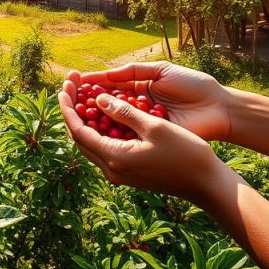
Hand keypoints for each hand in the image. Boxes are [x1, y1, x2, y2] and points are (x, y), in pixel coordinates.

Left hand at [58, 83, 233, 202]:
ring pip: (91, 143)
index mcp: (114, 158)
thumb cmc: (185, 153)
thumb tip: (97, 99)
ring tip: (82, 93)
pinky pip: (104, 147)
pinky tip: (103, 111)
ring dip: (85, 118)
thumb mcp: (154, 126)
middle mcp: (111, 170)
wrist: (205, 183)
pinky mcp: (127, 173)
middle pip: (80, 137)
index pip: (78, 130)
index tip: (63, 86)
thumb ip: (123, 112)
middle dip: (72, 109)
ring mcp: (118, 174)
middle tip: (71, 85)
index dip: (67, 106)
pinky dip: (99, 128)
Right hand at [68, 62, 232, 140]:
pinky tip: (95, 125)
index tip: (73, 80)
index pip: (109, 86)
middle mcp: (136, 108)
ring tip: (75, 108)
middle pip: (105, 105)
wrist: (219, 108)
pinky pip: (125, 135)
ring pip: (111, 121)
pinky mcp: (150, 139)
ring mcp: (142, 125)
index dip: (91, 84)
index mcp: (139, 89)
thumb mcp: (162, 72)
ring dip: (93, 115)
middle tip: (67, 94)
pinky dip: (110, 131)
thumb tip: (104, 75)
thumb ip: (134, 72)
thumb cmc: (195, 87)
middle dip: (85, 100)